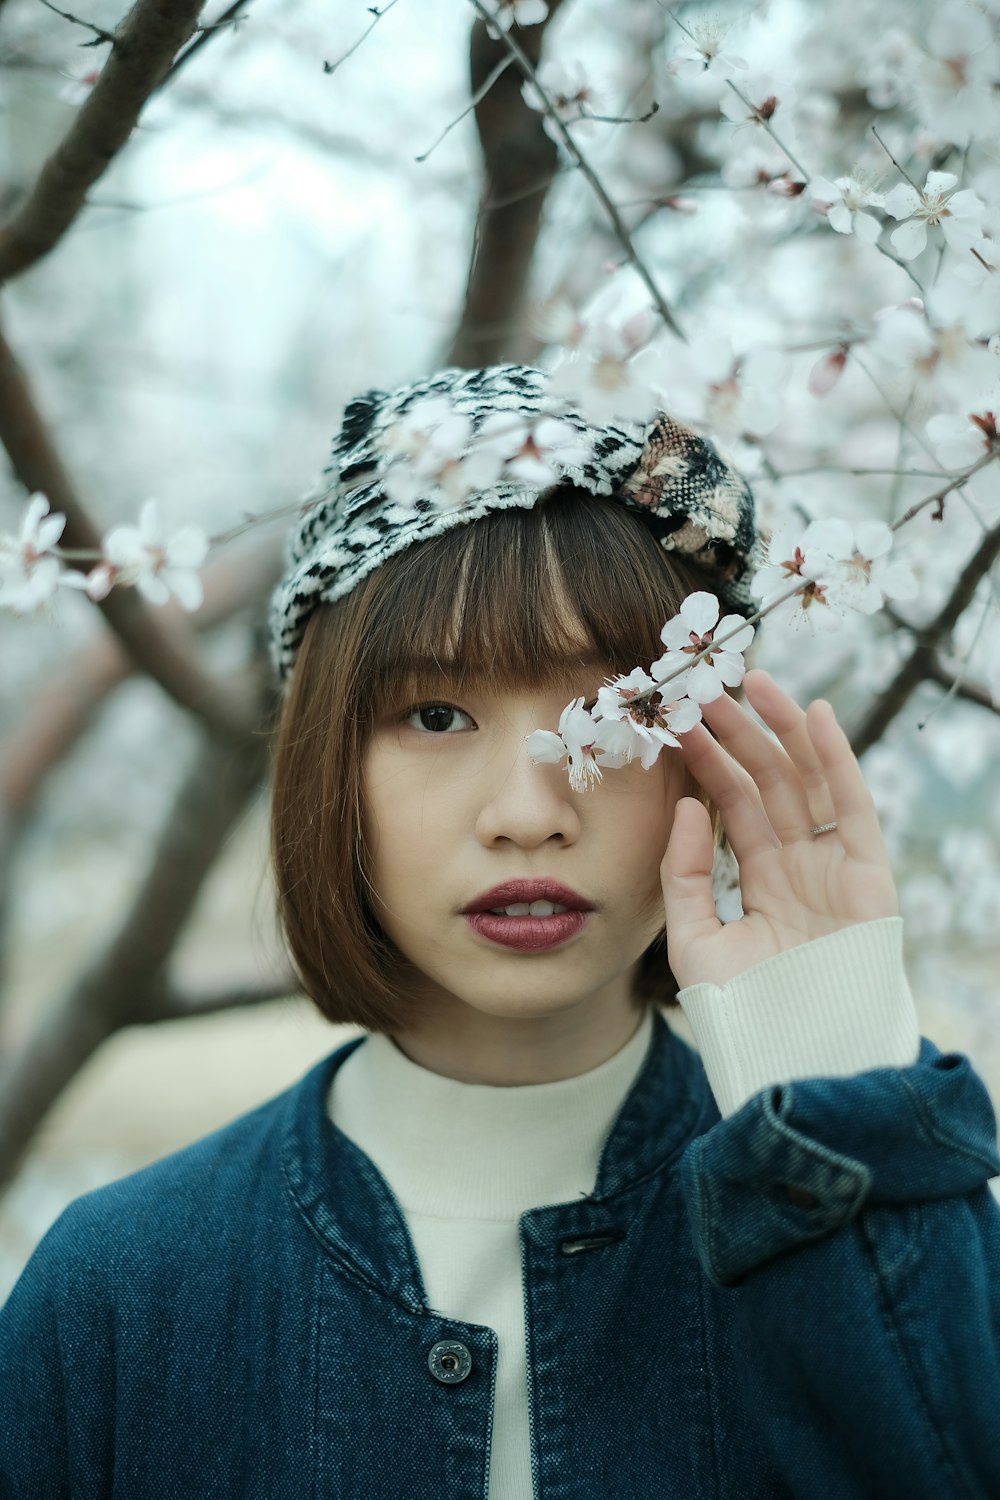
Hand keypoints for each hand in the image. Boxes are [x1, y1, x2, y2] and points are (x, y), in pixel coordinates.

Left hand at [660, 668, 898, 990]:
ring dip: (782, 730)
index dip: (708, 762)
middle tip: (705, 688)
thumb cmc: (745, 1012)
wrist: (796, 1059)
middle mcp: (799, 866)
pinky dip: (836, 758)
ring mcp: (834, 867)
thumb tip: (685, 807)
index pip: (733, 807)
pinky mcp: (868, 874)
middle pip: (768, 784)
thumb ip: (684, 876)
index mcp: (761, 882)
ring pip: (808, 782)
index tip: (678, 721)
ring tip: (752, 681)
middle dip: (739, 735)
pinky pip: (851, 806)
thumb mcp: (694, 941)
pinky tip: (813, 715)